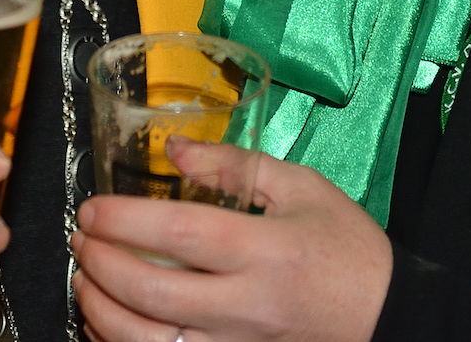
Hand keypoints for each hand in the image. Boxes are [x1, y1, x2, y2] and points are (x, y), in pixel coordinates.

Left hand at [70, 141, 388, 341]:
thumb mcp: (300, 188)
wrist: (389, 317)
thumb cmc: (347, 249)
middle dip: (100, 266)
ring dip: (102, 312)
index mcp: (265, 250)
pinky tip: (110, 323)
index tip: (92, 210)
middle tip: (82, 240)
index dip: (124, 222)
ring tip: (85, 280)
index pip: (179, 236)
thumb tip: (175, 148)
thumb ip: (233, 165)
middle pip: (152, 294)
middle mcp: (247, 305)